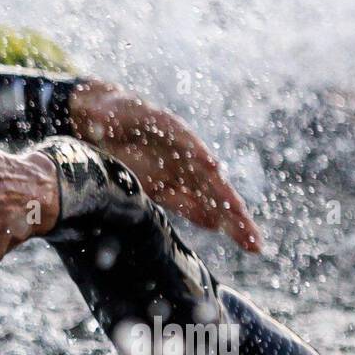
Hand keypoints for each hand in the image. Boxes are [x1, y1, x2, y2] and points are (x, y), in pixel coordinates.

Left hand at [70, 81, 260, 252]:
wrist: (102, 124)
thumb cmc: (107, 112)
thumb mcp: (105, 111)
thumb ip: (107, 117)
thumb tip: (101, 122)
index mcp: (168, 130)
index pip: (188, 144)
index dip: (199, 156)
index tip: (212, 169)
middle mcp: (181, 154)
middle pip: (212, 182)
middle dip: (232, 206)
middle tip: (252, 232)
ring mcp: (177, 173)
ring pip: (209, 199)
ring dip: (231, 221)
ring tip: (253, 243)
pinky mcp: (166, 189)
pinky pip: (190, 205)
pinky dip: (206, 217)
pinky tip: (224, 231)